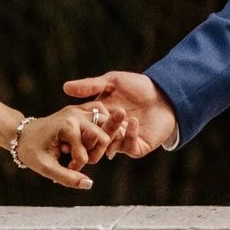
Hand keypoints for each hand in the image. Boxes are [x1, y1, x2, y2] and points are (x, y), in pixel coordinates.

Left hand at [10, 106, 112, 190]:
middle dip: (94, 154)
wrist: (22, 134)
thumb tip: (89, 184)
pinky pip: (102, 114)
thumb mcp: (46, 168)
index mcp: (67, 126)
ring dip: (101, 142)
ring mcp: (80, 110)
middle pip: (104, 138)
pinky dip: (104, 127)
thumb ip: (67, 178)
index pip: (86, 154)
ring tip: (86, 150)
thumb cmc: (32, 151)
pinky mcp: (82, 110)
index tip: (64, 166)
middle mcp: (76, 114)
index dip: (77, 166)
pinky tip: (95, 140)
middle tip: (77, 159)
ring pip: (108, 126)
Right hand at [64, 70, 178, 156]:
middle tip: (92, 127)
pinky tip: (132, 122)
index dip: (78, 125)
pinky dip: (129, 135)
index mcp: (99, 118)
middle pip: (95, 139)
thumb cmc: (138, 85)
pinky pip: (129, 146)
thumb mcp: (113, 82)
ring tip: (117, 119)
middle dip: (93, 134)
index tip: (73, 122)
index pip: (84, 126)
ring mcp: (123, 141)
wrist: (165, 93)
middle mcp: (109, 132)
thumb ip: (90, 86)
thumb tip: (64, 87)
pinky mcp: (138, 147)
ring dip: (112, 134)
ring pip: (110, 145)